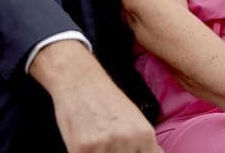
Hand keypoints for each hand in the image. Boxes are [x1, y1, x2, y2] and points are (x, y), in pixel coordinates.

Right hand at [35, 42, 159, 152]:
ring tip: (101, 147)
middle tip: (112, 148)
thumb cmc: (107, 99)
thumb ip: (145, 142)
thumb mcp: (135, 118)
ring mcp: (104, 146)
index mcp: (144, 134)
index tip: (132, 152)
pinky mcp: (81, 149)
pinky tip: (88, 148)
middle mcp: (127, 141)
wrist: (79, 79)